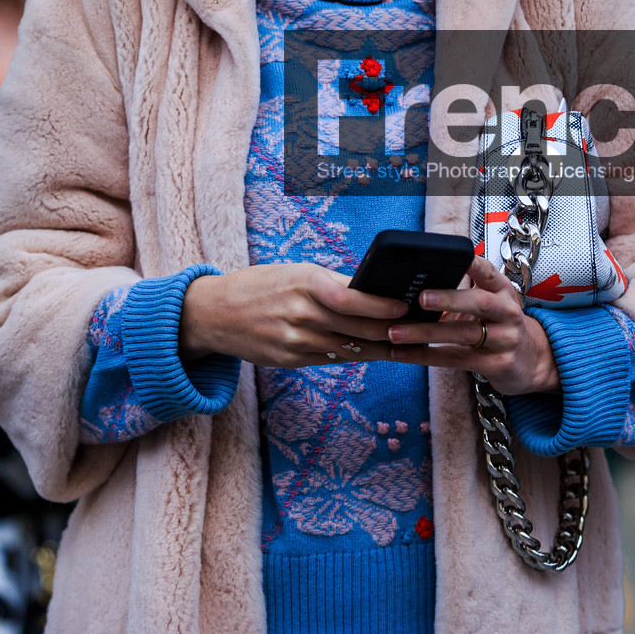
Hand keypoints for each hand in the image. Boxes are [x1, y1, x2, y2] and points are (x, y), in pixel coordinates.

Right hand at [180, 263, 407, 367]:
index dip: (383, 306)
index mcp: (304, 282)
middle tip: (420, 331)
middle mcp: (301, 313)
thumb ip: (333, 284)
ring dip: (382, 349)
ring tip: (408, 346)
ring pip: (350, 348)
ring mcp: (295, 341)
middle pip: (358, 328)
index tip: (407, 307)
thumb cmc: (261, 286)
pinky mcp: (290, 360)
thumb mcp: (295, 273)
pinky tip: (376, 353)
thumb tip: (375, 291)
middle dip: (393, 331)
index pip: (352, 298)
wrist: (214, 314)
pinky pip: (332, 359)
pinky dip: (356, 355)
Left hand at [385, 255, 558, 395]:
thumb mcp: (491, 304)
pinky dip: (425, 356)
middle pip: (479, 303)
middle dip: (448, 300)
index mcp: (503, 291)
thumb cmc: (499, 326)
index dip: (472, 263)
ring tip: (395, 332)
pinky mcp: (497, 365)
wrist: (534, 362)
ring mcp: (505, 340)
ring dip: (426, 333)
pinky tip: (401, 353)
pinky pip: (456, 359)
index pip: (488, 272)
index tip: (452, 255)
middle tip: (420, 298)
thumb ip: (464, 292)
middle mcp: (507, 312)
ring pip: (463, 334)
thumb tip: (414, 284)